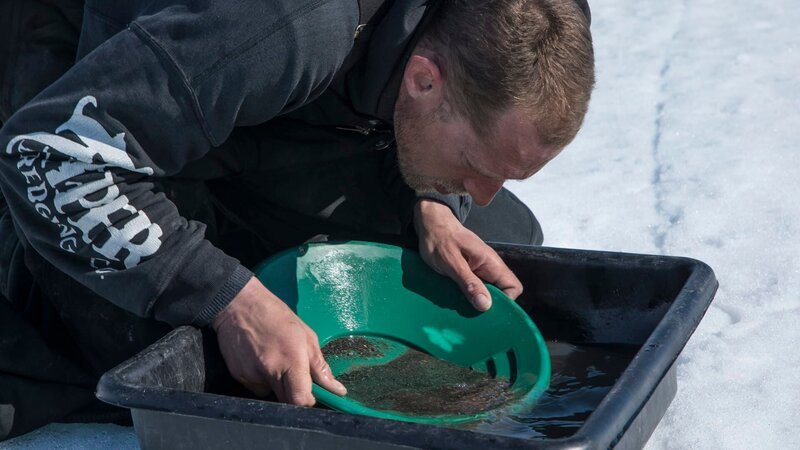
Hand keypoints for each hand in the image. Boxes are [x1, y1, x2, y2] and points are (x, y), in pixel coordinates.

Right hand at [211, 277, 346, 405]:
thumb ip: (320, 366)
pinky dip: (261, 379)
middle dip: (294, 394)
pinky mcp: (238, 376)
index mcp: (291, 359)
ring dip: (276, 385)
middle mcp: (270, 371)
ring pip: (270, 394)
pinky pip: (256, 387)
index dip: (308, 402)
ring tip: (273, 359)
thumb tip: (337, 390)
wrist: (239, 305)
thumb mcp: (306, 336)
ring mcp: (251, 375)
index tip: (311, 394)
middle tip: (294, 374)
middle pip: (286, 402)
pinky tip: (259, 358)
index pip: (301, 400)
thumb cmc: (276, 316)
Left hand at [414, 199, 522, 310]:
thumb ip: (469, 283)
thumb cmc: (440, 239)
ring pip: (487, 292)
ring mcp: (480, 269)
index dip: (505, 302)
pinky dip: (468, 295)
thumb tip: (485, 305)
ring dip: (476, 301)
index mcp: (491, 262)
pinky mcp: (470, 272)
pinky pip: (475, 288)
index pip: (513, 287)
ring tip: (460, 307)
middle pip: (501, 293)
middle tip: (470, 312)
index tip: (485, 310)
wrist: (430, 224)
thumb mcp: (452, 263)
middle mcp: (490, 266)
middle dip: (488, 305)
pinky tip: (455, 299)